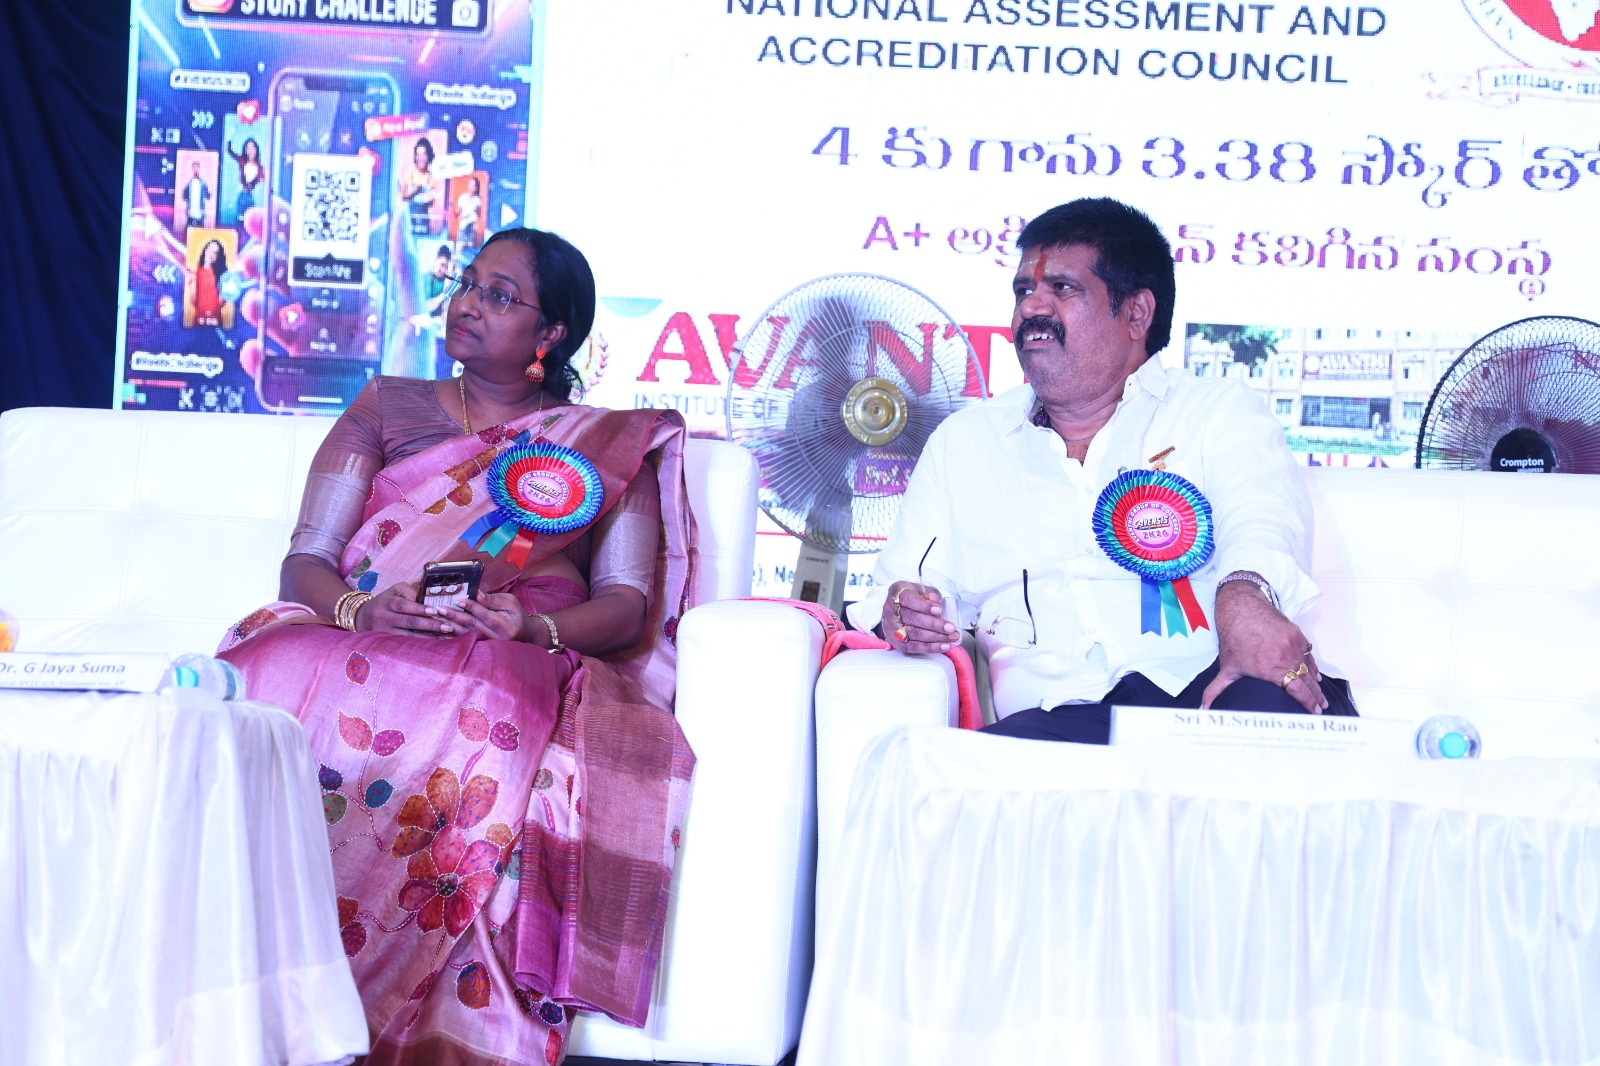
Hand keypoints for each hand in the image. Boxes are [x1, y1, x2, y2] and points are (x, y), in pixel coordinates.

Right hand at [356, 582, 461, 636]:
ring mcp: (385, 631)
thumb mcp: (394, 591)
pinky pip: (405, 643)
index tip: (434, 610)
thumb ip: (411, 591)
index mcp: (387, 601)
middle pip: (408, 622)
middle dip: (429, 624)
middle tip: (448, 626)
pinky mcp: (387, 641)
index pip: (403, 605)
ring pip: (408, 635)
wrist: (361, 617)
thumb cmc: (385, 601)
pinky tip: (433, 644)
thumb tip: (431, 594)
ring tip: (445, 636)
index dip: (419, 608)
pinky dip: (420, 643)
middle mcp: (385, 617)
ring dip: (428, 636)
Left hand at [437, 593, 525, 641]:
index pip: (485, 615)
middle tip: (441, 609)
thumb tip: (476, 593)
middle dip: (455, 616)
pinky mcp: (481, 645)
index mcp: (504, 625)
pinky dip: (452, 635)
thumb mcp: (510, 602)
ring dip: (450, 625)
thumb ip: (493, 599)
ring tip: (438, 618)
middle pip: (472, 625)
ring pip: (466, 633)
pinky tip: (441, 630)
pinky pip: (464, 640)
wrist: (523, 633)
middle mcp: (495, 637)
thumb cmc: (516, 614)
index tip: (458, 600)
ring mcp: (487, 643)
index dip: (472, 607)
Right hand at [881, 580, 956, 654]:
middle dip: (934, 624)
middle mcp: (890, 610)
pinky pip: (913, 647)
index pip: (908, 599)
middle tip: (950, 628)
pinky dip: (931, 647)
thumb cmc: (913, 598)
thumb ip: (929, 595)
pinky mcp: (896, 642)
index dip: (924, 606)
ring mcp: (892, 627)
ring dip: (936, 637)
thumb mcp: (921, 590)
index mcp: (896, 592)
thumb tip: (935, 602)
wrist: (899, 610)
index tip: (939, 610)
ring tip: (951, 637)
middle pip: (912, 618)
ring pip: (914, 634)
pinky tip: (944, 646)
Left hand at [1202, 580, 1326, 713]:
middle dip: (1316, 697)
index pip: (1297, 690)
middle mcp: (1285, 657)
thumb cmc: (1234, 639)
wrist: (1242, 609)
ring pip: (1309, 668)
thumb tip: (1204, 708)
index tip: (1313, 712)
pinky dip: (1312, 666)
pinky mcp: (1297, 635)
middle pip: (1307, 682)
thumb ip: (1216, 690)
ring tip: (1321, 696)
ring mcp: (1293, 645)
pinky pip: (1308, 654)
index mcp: (1271, 669)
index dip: (1308, 702)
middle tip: (1321, 708)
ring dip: (1316, 683)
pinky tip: (1315, 675)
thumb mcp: (1226, 667)